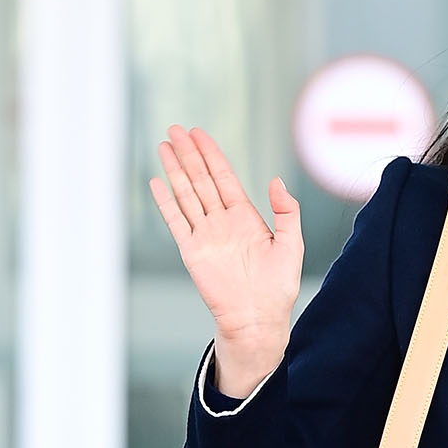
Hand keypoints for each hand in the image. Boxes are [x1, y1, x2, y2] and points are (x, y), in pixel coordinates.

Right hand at [149, 125, 302, 345]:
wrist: (258, 318)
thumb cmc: (278, 287)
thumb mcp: (291, 245)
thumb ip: (286, 212)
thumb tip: (277, 181)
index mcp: (246, 217)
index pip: (224, 177)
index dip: (212, 154)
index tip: (199, 133)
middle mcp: (223, 222)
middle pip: (201, 179)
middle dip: (189, 154)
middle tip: (175, 129)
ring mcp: (206, 235)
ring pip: (186, 194)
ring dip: (175, 170)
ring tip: (164, 146)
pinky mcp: (192, 252)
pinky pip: (176, 221)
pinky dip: (165, 203)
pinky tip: (156, 183)